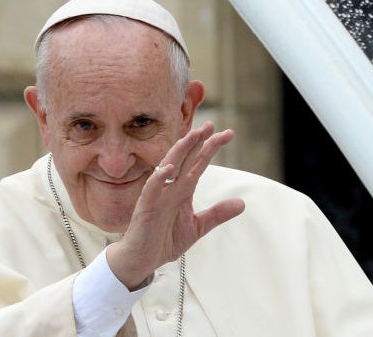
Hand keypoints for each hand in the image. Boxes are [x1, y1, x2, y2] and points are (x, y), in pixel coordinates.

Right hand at [107, 121, 244, 288]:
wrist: (143, 259)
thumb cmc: (165, 240)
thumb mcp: (197, 226)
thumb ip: (217, 214)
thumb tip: (241, 203)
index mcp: (183, 190)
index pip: (198, 163)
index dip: (211, 148)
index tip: (227, 134)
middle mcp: (171, 188)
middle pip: (185, 159)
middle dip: (197, 141)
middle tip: (211, 125)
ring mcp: (157, 195)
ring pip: (169, 167)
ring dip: (180, 151)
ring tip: (193, 136)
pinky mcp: (146, 207)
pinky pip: (152, 189)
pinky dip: (159, 178)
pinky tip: (169, 167)